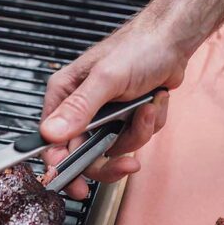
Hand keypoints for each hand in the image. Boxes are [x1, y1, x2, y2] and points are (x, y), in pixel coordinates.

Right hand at [39, 15, 186, 198]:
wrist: (172, 40)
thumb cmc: (138, 47)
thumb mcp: (106, 79)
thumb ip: (79, 109)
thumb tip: (51, 133)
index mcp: (64, 95)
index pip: (52, 141)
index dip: (62, 165)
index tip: (75, 184)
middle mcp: (80, 108)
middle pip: (83, 154)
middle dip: (111, 158)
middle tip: (127, 166)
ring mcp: (103, 115)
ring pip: (114, 148)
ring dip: (136, 133)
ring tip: (146, 109)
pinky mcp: (124, 118)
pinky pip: (133, 138)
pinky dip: (148, 124)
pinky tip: (153, 103)